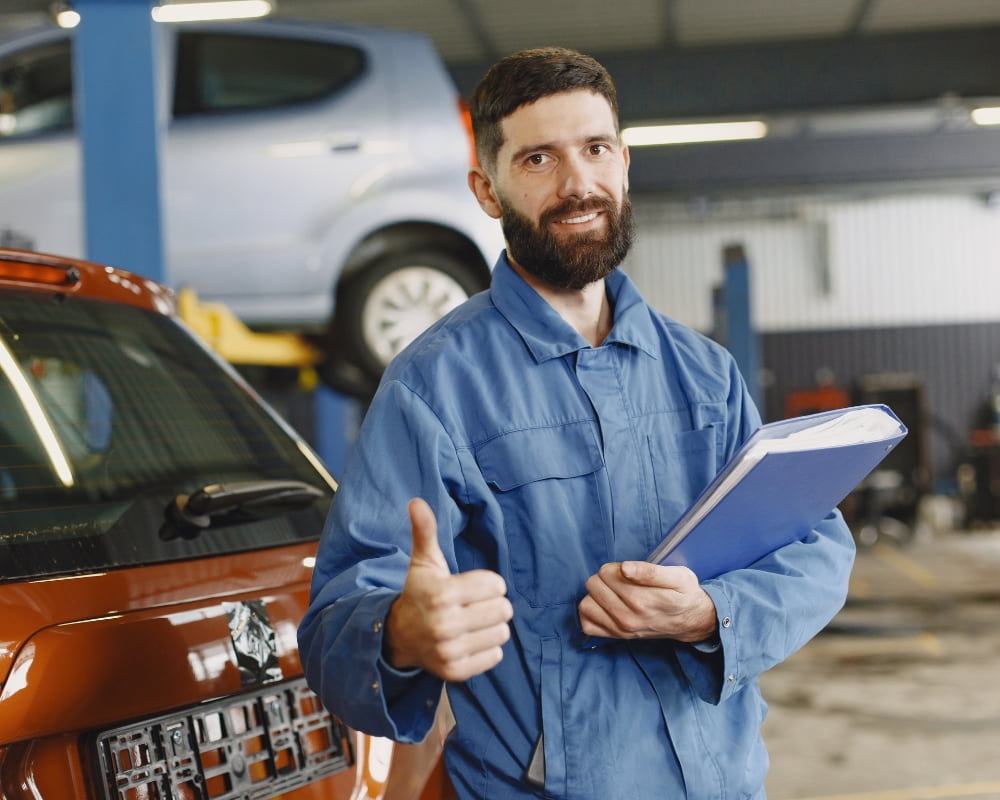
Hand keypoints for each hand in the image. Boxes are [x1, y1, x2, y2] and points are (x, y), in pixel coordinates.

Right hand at [384, 498, 512, 680]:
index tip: (472, 587)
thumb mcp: (423, 561)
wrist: (399, 636)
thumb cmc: (420, 592)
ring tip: (474, 622)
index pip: (496, 585)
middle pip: (503, 610)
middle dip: (494, 604)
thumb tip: (416, 501)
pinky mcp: (455, 672)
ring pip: (502, 633)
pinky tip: (471, 640)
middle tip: (475, 605)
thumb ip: (425, 530)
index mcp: (441, 594)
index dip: (489, 583)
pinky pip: (495, 656)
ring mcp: (449, 651)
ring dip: (493, 626)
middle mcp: (444, 625)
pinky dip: (488, 647)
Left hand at [578, 561, 716, 642]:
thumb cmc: (683, 594)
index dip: (616, 567)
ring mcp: (621, 629)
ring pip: (586, 603)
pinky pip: (587, 624)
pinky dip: (592, 613)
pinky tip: (605, 606)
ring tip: (613, 593)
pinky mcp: (616, 636)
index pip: (607, 573)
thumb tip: (624, 568)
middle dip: (605, 578)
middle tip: (623, 581)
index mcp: (643, 600)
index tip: (629, 571)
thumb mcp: (678, 576)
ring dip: (596, 595)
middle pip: (594, 584)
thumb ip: (650, 571)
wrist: (690, 621)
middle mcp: (629, 618)